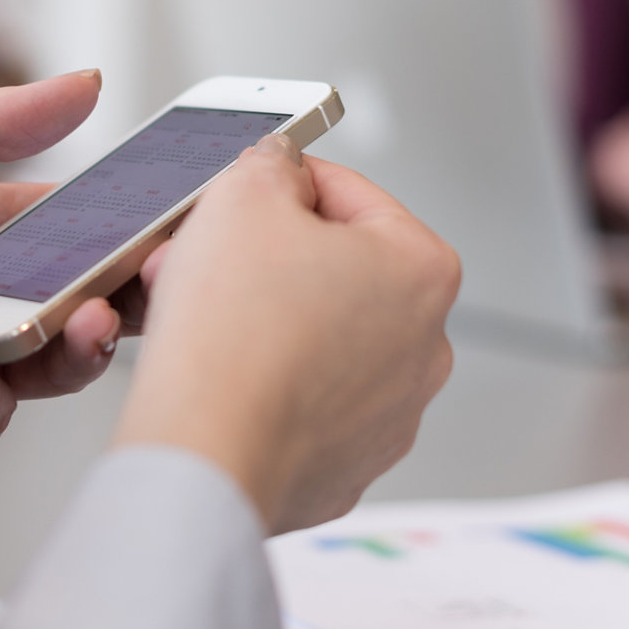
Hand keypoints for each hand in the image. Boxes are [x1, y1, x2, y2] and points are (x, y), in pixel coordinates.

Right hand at [113, 136, 459, 533]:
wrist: (205, 452)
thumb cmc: (233, 335)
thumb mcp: (243, 193)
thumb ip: (271, 161)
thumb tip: (277, 166)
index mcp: (423, 270)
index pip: (348, 193)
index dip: (280, 185)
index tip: (243, 196)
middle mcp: (425, 347)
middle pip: (336, 270)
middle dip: (267, 257)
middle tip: (208, 256)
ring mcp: (390, 415)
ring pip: (319, 337)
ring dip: (265, 318)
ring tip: (203, 317)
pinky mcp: (346, 466)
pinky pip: (301, 403)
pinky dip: (264, 385)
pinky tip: (220, 375)